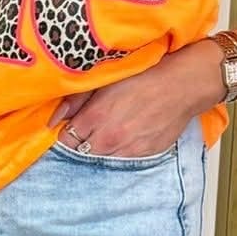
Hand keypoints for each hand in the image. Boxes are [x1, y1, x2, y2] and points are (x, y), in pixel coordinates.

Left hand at [48, 42, 221, 154]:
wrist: (182, 85)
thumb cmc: (146, 76)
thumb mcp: (106, 80)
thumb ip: (76, 99)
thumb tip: (54, 119)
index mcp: (95, 118)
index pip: (66, 140)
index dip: (67, 133)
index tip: (71, 126)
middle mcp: (109, 138)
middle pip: (81, 153)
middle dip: (82, 142)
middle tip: (90, 128)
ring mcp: (127, 149)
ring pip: (102, 158)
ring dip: (101, 148)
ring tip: (111, 129)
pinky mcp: (144, 155)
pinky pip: (123, 159)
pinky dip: (120, 150)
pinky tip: (127, 134)